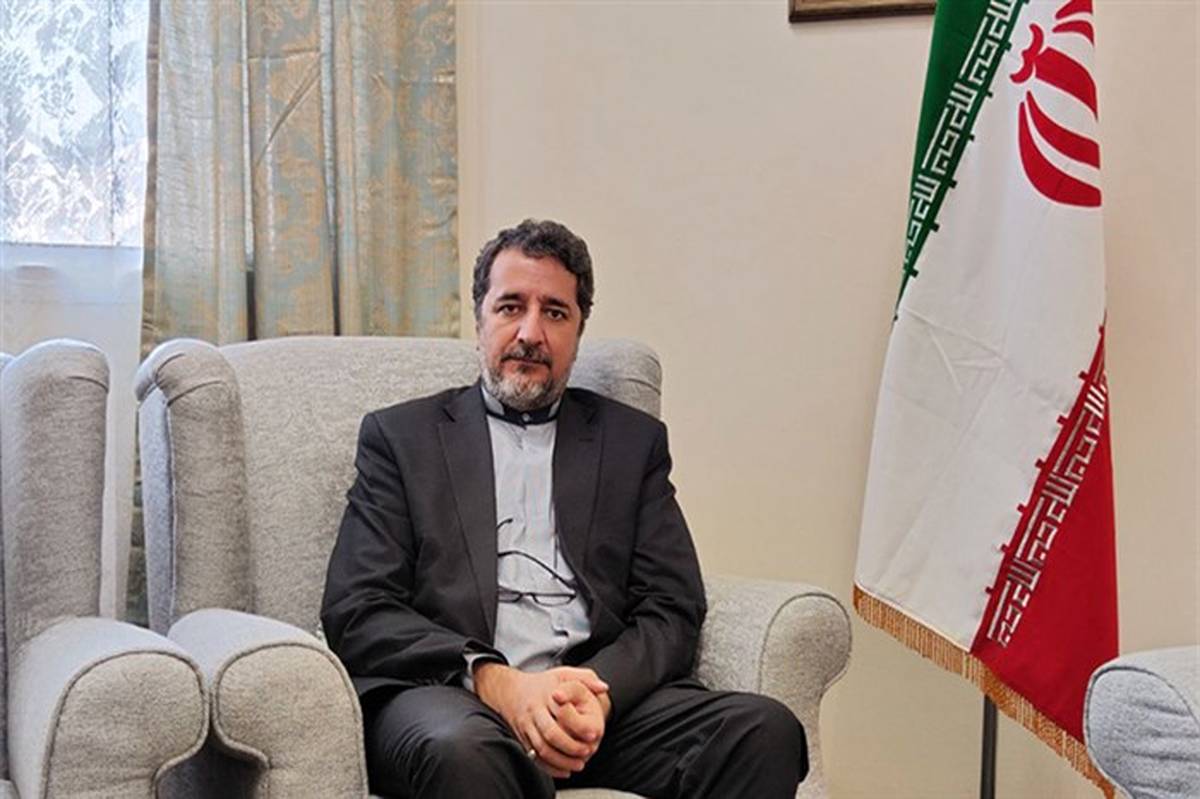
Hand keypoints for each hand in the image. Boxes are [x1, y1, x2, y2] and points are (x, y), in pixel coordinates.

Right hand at [474, 664, 608, 777]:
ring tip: (578, 765)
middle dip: (570, 747)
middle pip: (550, 734)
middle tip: (586, 753)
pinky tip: (562, 771)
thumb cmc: (542, 683)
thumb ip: (585, 678)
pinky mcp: (522, 739)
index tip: (593, 735)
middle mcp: (534, 712)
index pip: (562, 713)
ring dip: (561, 761)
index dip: (578, 726)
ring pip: (541, 749)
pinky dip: (548, 767)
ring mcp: (526, 726)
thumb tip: (603, 687)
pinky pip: (534, 757)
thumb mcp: (563, 673)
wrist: (509, 690)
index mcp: (546, 696)